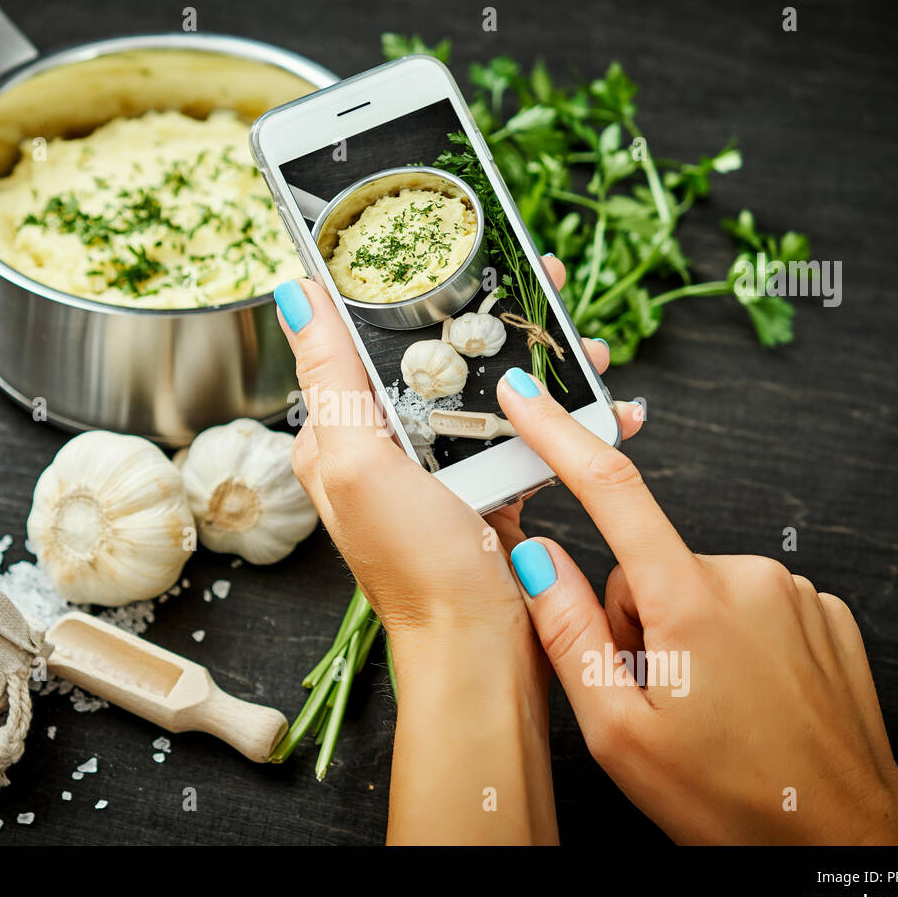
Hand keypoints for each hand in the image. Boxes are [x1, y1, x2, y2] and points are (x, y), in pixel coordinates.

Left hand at [272, 258, 639, 843]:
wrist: (481, 654)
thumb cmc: (414, 570)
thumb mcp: (356, 463)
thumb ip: (331, 378)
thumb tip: (294, 293)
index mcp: (341, 437)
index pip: (361, 338)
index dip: (401, 287)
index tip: (446, 242)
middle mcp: (385, 450)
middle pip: (434, 357)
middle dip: (488, 315)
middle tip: (538, 282)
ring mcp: (440, 472)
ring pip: (487, 391)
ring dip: (538, 361)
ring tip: (584, 343)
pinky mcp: (488, 494)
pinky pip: (524, 438)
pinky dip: (562, 419)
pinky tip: (604, 405)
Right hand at [495, 368, 897, 843]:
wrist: (846, 833)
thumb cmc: (733, 799)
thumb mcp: (619, 731)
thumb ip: (568, 632)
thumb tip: (537, 560)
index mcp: (687, 600)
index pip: (611, 490)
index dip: (560, 435)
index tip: (529, 396)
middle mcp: (743, 577)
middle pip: (646, 568)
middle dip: (634, 622)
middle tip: (654, 693)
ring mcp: (789, 592)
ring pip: (693, 588)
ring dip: (682, 635)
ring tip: (704, 705)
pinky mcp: (818, 611)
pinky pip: (742, 604)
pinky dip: (728, 642)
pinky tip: (742, 696)